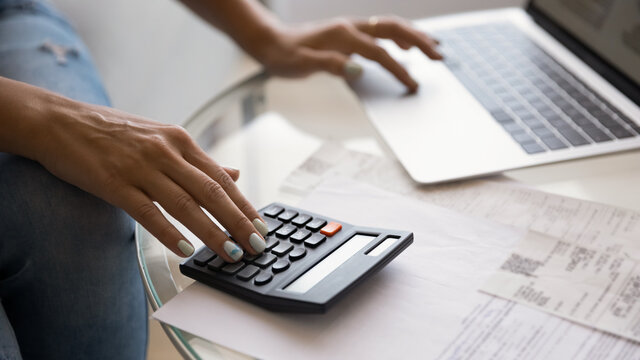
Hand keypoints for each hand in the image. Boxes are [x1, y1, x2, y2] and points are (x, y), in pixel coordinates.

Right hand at [37, 97, 269, 261]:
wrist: (59, 121)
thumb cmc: (112, 132)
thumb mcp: (161, 138)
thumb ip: (198, 160)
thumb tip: (234, 174)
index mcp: (180, 140)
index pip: (221, 178)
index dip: (244, 205)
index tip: (262, 227)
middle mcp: (165, 151)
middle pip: (211, 192)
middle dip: (238, 222)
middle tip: (257, 245)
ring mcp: (140, 166)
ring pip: (185, 203)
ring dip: (212, 231)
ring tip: (231, 253)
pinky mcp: (113, 182)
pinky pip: (147, 211)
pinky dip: (168, 232)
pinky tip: (184, 250)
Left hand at [254, 16, 441, 92]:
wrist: (270, 41)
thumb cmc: (284, 55)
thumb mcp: (302, 64)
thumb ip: (330, 65)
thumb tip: (357, 70)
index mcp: (342, 36)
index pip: (379, 53)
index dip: (398, 70)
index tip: (413, 86)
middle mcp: (351, 27)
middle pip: (394, 30)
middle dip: (420, 42)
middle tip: (440, 57)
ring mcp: (351, 27)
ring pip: (391, 26)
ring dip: (415, 35)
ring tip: (434, 48)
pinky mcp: (350, 32)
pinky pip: (381, 30)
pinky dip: (400, 36)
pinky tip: (407, 46)